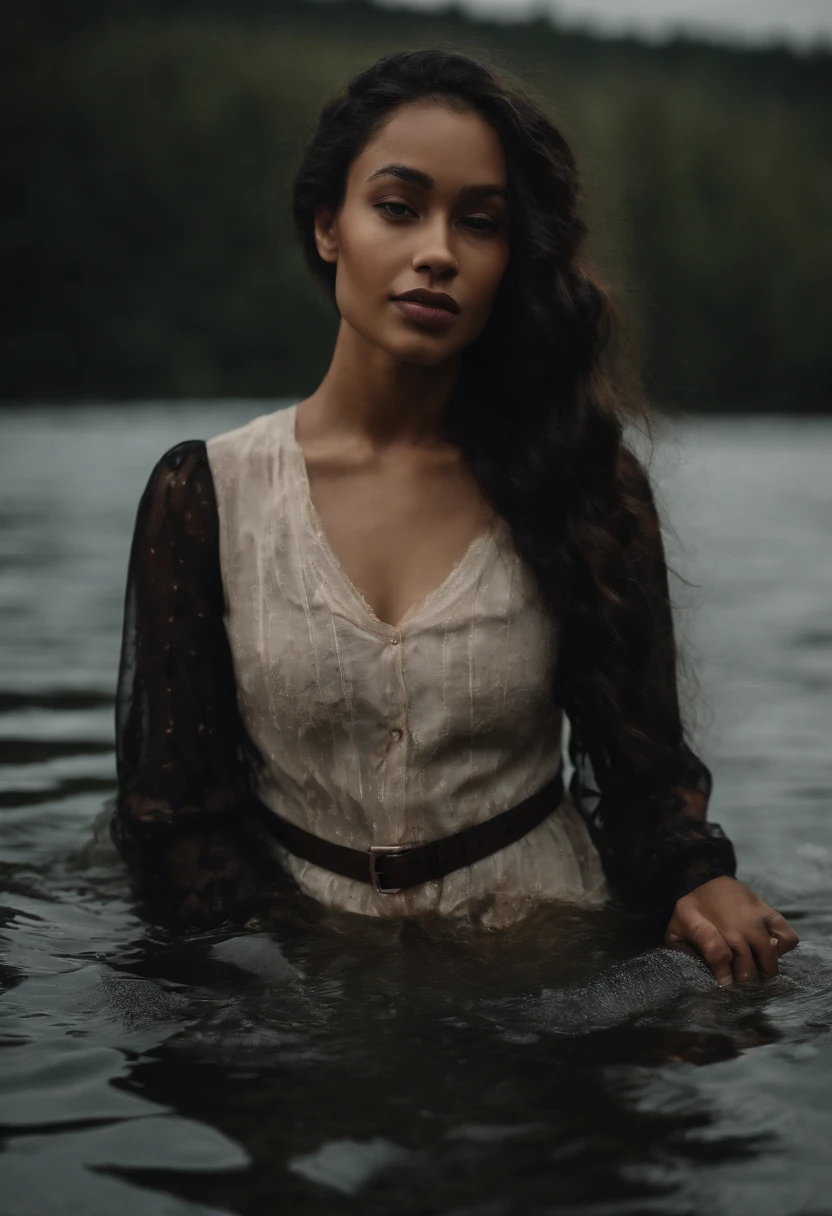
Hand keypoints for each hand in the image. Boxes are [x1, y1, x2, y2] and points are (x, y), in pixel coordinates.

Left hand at [663, 875, 799, 984]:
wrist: (705, 877)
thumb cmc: (691, 907)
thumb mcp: (677, 925)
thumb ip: (680, 946)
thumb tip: (686, 970)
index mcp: (707, 928)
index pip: (720, 957)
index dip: (723, 976)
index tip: (725, 986)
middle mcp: (734, 924)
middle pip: (748, 965)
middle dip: (744, 980)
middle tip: (741, 983)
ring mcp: (755, 918)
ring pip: (768, 954)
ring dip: (764, 969)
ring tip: (757, 971)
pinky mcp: (770, 913)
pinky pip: (787, 937)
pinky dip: (783, 948)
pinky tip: (770, 949)